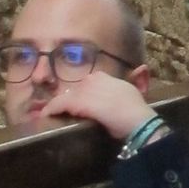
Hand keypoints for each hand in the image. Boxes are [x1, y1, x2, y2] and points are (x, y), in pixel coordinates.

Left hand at [36, 72, 155, 143]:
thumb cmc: (137, 109)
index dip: (80, 95)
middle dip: (67, 101)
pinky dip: (50, 111)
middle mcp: (92, 79)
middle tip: (62, 112)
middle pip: (73, 90)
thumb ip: (134, 79)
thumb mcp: (134, 90)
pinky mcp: (76, 102)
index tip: (76, 104)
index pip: (85, 84)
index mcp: (106, 77)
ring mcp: (83, 90)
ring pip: (63, 97)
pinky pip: (58, 105)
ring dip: (56, 106)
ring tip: (50, 115)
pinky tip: (45, 117)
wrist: (137, 120)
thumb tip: (143, 67)